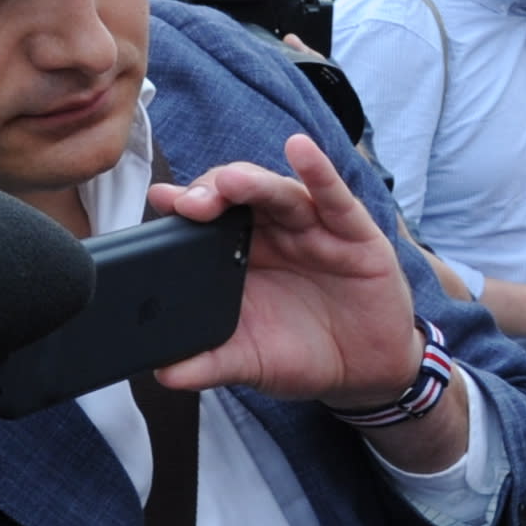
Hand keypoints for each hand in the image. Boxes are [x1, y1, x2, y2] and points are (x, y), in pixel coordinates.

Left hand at [148, 133, 420, 411]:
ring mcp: (315, 230)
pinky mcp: (355, 235)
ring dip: (254, 183)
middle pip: (239, 196)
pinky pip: (335, 199)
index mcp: (241, 257)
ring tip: (230, 182)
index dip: (184, 205)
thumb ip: (209, 363)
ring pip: (281, 194)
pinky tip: (301, 151)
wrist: (365, 373)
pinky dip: (319, 172)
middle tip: (190, 203)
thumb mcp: (251, 362)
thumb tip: (163, 375)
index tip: (161, 200)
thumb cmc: (304, 355)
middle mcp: (275, 234)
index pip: (208, 220)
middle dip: (212, 192)